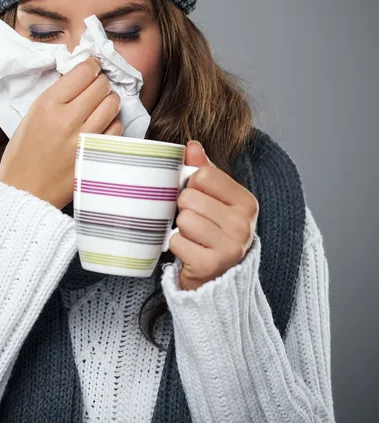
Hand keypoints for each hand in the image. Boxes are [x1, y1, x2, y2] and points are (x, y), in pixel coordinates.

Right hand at [0, 57, 122, 209]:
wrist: (24, 191)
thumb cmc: (23, 154)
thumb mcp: (31, 116)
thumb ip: (56, 97)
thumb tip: (80, 78)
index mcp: (47, 104)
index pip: (84, 72)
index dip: (92, 66)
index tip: (93, 68)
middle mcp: (67, 118)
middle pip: (101, 86)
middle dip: (101, 83)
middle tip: (97, 88)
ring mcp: (84, 138)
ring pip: (112, 105)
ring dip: (110, 102)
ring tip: (102, 106)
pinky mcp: (95, 154)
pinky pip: (117, 129)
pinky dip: (113, 124)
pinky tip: (103, 127)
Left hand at [169, 140, 258, 290]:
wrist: (218, 277)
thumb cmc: (214, 231)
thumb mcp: (215, 198)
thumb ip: (204, 169)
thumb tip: (192, 145)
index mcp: (247, 202)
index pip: (203, 175)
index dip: (193, 185)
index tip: (201, 199)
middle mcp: (243, 224)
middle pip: (190, 198)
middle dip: (185, 208)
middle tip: (196, 221)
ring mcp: (229, 247)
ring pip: (183, 219)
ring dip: (180, 228)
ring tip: (194, 236)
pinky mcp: (210, 265)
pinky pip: (176, 241)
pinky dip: (176, 245)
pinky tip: (190, 251)